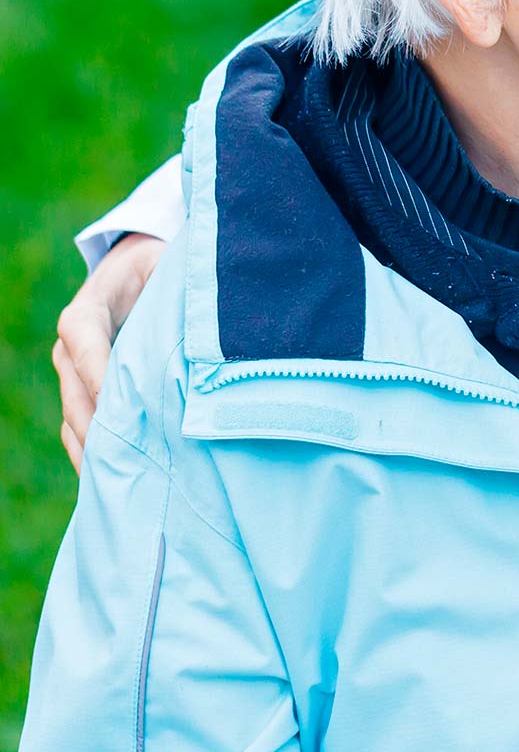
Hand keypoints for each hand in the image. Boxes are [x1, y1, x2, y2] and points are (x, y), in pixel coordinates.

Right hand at [52, 233, 166, 470]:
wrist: (135, 270)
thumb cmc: (157, 269)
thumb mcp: (166, 268)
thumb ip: (179, 289)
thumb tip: (213, 321)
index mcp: (85, 314)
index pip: (85, 345)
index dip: (100, 376)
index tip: (122, 409)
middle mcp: (72, 349)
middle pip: (77, 395)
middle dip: (102, 429)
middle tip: (131, 463)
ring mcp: (75, 375)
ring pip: (76, 419)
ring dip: (99, 450)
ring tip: (126, 483)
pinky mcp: (85, 394)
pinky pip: (82, 428)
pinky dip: (98, 454)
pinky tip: (121, 481)